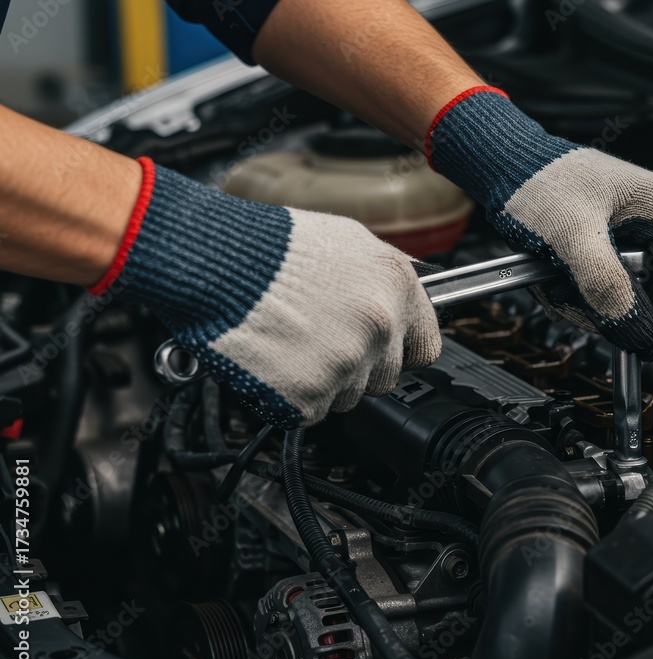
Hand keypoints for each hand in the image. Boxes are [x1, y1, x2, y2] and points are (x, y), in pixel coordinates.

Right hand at [91, 158, 441, 427]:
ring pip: (347, 398)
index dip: (399, 352)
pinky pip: (309, 411)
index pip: (426, 348)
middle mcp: (380, 327)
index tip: (382, 351)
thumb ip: (385, 277)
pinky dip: (290, 396)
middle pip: (384, 379)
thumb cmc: (272, 245)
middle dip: (356, 368)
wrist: (215, 261)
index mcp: (397, 288)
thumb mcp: (349, 240)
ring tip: (291, 343)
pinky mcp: (308, 396)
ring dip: (323, 382)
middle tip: (318, 341)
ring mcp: (346, 364)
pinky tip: (275, 360)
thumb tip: (403, 299)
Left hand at [426, 87, 652, 360]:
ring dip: (585, 300)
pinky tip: (550, 278)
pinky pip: (600, 281)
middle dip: (610, 306)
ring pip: (621, 290)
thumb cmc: (538, 183)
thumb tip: (636, 330)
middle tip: (574, 306)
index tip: (639, 344)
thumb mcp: (572, 236)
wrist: (503, 165)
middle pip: (651, 288)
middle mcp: (652, 217)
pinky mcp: (605, 240)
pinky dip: (574, 289)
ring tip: (553, 285)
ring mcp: (629, 229)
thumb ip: (606, 284)